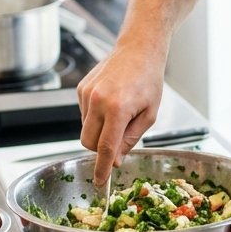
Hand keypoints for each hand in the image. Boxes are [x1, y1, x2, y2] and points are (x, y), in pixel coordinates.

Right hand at [77, 43, 165, 185]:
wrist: (138, 49)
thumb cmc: (148, 80)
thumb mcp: (149, 115)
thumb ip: (130, 139)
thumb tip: (116, 160)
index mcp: (117, 109)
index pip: (105, 147)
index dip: (102, 168)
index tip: (99, 182)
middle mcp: (97, 101)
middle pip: (88, 142)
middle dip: (100, 149)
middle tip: (118, 142)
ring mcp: (86, 94)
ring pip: (85, 129)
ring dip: (99, 131)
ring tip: (119, 113)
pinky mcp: (81, 89)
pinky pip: (84, 114)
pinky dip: (95, 117)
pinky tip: (110, 102)